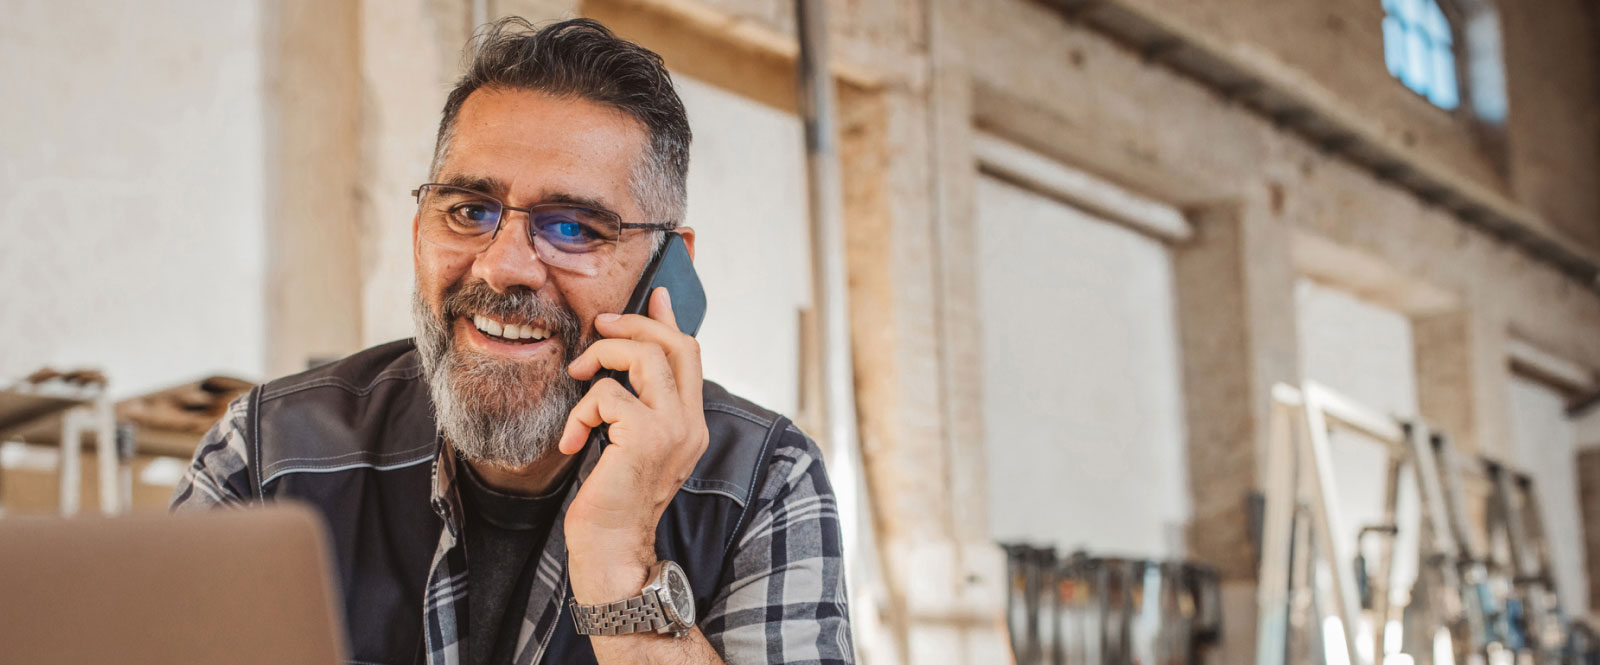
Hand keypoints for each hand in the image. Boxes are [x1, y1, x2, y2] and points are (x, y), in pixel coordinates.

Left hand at [559, 287, 709, 602]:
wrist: (611, 549)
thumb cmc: (612, 501)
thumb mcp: (630, 445)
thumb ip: (635, 405)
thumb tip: (622, 363)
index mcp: (690, 423)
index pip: (690, 355)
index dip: (669, 321)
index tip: (655, 296)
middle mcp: (690, 423)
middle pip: (675, 345)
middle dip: (632, 326)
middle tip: (600, 327)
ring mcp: (672, 429)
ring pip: (644, 358)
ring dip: (601, 358)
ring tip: (578, 378)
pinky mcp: (644, 436)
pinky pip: (607, 394)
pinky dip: (580, 410)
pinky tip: (572, 440)